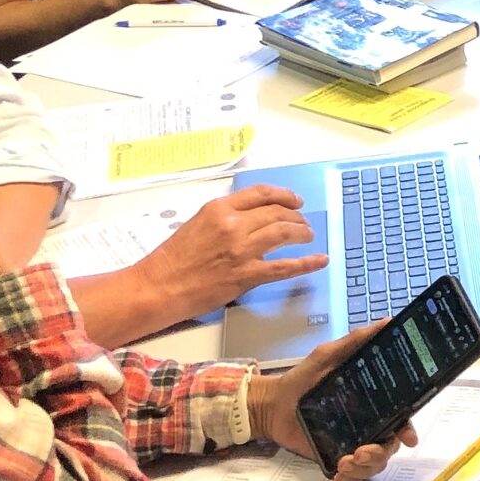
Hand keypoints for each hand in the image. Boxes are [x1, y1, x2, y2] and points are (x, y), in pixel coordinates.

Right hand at [136, 186, 327, 320]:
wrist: (159, 286)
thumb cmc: (172, 259)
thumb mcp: (196, 224)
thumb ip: (224, 217)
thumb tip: (249, 218)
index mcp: (219, 209)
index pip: (261, 194)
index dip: (284, 195)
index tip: (295, 200)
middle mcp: (233, 225)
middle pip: (277, 213)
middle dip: (296, 216)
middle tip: (303, 222)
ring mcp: (242, 250)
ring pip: (284, 233)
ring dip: (302, 232)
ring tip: (308, 235)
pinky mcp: (247, 275)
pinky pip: (285, 267)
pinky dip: (307, 263)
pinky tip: (319, 260)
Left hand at [246, 323, 421, 480]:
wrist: (271, 405)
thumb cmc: (301, 379)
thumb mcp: (328, 355)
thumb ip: (356, 341)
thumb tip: (387, 322)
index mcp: (372, 402)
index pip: (399, 417)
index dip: (407, 429)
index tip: (406, 437)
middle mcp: (367, 424)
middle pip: (388, 446)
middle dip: (379, 454)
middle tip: (359, 451)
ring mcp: (352, 443)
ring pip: (374, 465)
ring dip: (364, 468)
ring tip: (345, 462)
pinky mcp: (335, 459)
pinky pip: (353, 478)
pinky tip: (339, 475)